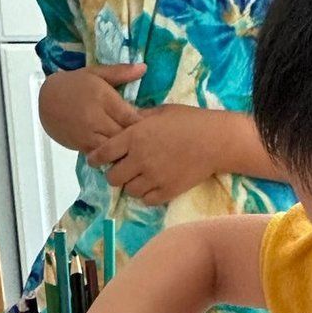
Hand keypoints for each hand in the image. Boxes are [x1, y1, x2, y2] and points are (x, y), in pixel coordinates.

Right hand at [39, 64, 144, 151]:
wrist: (46, 100)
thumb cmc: (75, 84)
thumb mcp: (96, 73)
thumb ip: (121, 72)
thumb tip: (144, 67)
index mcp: (103, 98)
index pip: (131, 117)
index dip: (145, 125)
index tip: (155, 127)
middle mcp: (96, 118)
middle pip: (125, 136)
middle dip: (139, 140)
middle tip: (152, 142)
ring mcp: (89, 134)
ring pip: (115, 149)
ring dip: (127, 151)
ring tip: (140, 151)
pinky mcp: (83, 146)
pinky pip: (103, 156)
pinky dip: (114, 157)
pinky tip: (123, 156)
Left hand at [86, 104, 224, 203]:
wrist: (216, 141)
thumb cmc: (189, 121)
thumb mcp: (160, 112)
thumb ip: (138, 119)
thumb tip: (124, 122)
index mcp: (134, 137)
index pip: (103, 153)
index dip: (95, 159)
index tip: (94, 160)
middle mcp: (140, 159)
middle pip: (113, 178)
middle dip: (114, 174)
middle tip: (121, 169)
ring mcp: (154, 178)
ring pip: (129, 190)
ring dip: (131, 185)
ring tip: (139, 178)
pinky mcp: (168, 191)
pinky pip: (147, 200)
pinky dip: (147, 194)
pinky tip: (152, 185)